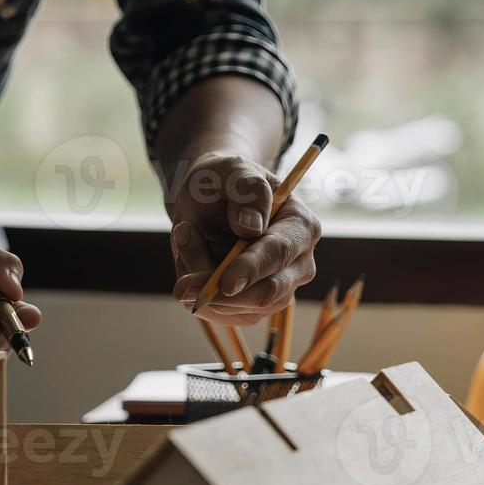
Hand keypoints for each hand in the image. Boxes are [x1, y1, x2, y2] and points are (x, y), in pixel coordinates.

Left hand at [166, 152, 320, 325]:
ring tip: (186, 235)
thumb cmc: (224, 182)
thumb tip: (251, 227)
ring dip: (201, 282)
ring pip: (238, 307)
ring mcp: (277, 290)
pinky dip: (197, 292)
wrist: (207, 200)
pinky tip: (191, 258)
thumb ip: (246, 191)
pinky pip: (221, 313)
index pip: (281, 254)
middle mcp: (297, 264)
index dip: (253, 268)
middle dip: (221, 291)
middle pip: (266, 293)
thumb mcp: (231, 171)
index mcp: (301, 227)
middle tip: (182, 284)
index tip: (226, 281)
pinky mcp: (252, 308)